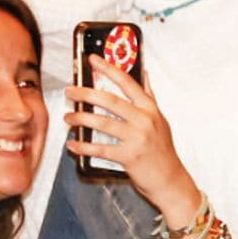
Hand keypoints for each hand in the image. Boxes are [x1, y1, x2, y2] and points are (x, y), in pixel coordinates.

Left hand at [64, 56, 199, 219]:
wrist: (170, 179)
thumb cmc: (162, 149)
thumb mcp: (159, 119)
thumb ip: (149, 96)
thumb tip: (144, 73)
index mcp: (150, 108)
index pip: (127, 82)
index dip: (109, 69)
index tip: (93, 59)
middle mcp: (144, 120)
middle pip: (110, 101)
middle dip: (86, 93)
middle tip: (70, 91)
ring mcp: (137, 138)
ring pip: (102, 123)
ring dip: (81, 119)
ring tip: (68, 118)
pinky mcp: (129, 156)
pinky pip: (100, 149)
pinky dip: (84, 147)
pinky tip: (72, 145)